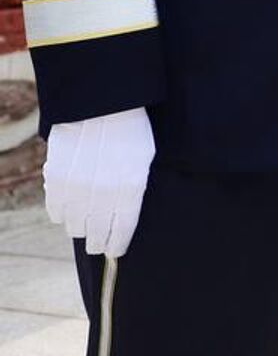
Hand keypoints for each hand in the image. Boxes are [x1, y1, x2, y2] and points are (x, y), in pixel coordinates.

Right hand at [43, 107, 154, 257]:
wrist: (102, 104)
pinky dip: (62, 215)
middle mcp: (103, 192)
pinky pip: (55, 209)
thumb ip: (133, 190)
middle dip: (98, 242)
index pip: (122, 230)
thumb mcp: (144, 161)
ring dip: (80, 229)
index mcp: (130, 187)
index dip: (117, 245)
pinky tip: (68, 212)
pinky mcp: (57, 179)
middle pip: (96, 233)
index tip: (116, 251)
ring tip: (85, 228)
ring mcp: (77, 186)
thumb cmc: (131, 130)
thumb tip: (121, 217)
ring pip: (74, 225)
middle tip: (98, 245)